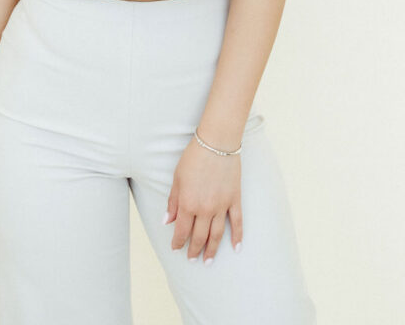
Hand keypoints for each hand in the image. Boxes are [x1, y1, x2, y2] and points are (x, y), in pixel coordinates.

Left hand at [163, 134, 242, 262]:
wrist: (217, 142)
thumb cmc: (194, 157)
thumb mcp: (177, 178)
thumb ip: (173, 202)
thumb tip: (167, 221)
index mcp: (188, 203)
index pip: (182, 230)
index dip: (178, 241)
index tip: (176, 248)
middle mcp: (205, 209)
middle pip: (199, 236)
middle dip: (194, 250)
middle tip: (192, 259)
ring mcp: (221, 206)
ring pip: (217, 234)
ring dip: (212, 250)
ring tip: (208, 261)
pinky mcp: (234, 199)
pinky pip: (237, 222)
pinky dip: (237, 237)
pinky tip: (236, 248)